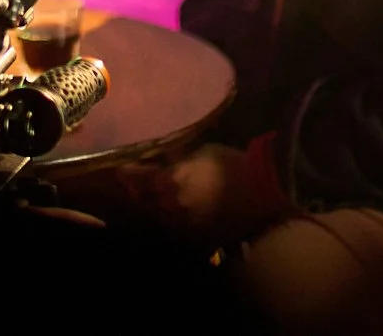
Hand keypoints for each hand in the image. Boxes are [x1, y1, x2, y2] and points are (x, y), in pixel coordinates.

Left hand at [121, 143, 287, 238]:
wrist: (261, 189)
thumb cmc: (231, 163)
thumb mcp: (201, 151)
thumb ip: (179, 157)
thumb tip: (164, 157)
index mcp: (172, 180)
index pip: (140, 179)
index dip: (129, 174)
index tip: (120, 169)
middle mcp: (174, 203)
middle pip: (146, 200)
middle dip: (138, 191)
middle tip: (132, 184)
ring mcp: (187, 220)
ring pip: (160, 215)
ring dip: (153, 206)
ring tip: (150, 198)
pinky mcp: (202, 231)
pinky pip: (178, 226)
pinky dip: (171, 218)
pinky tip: (172, 213)